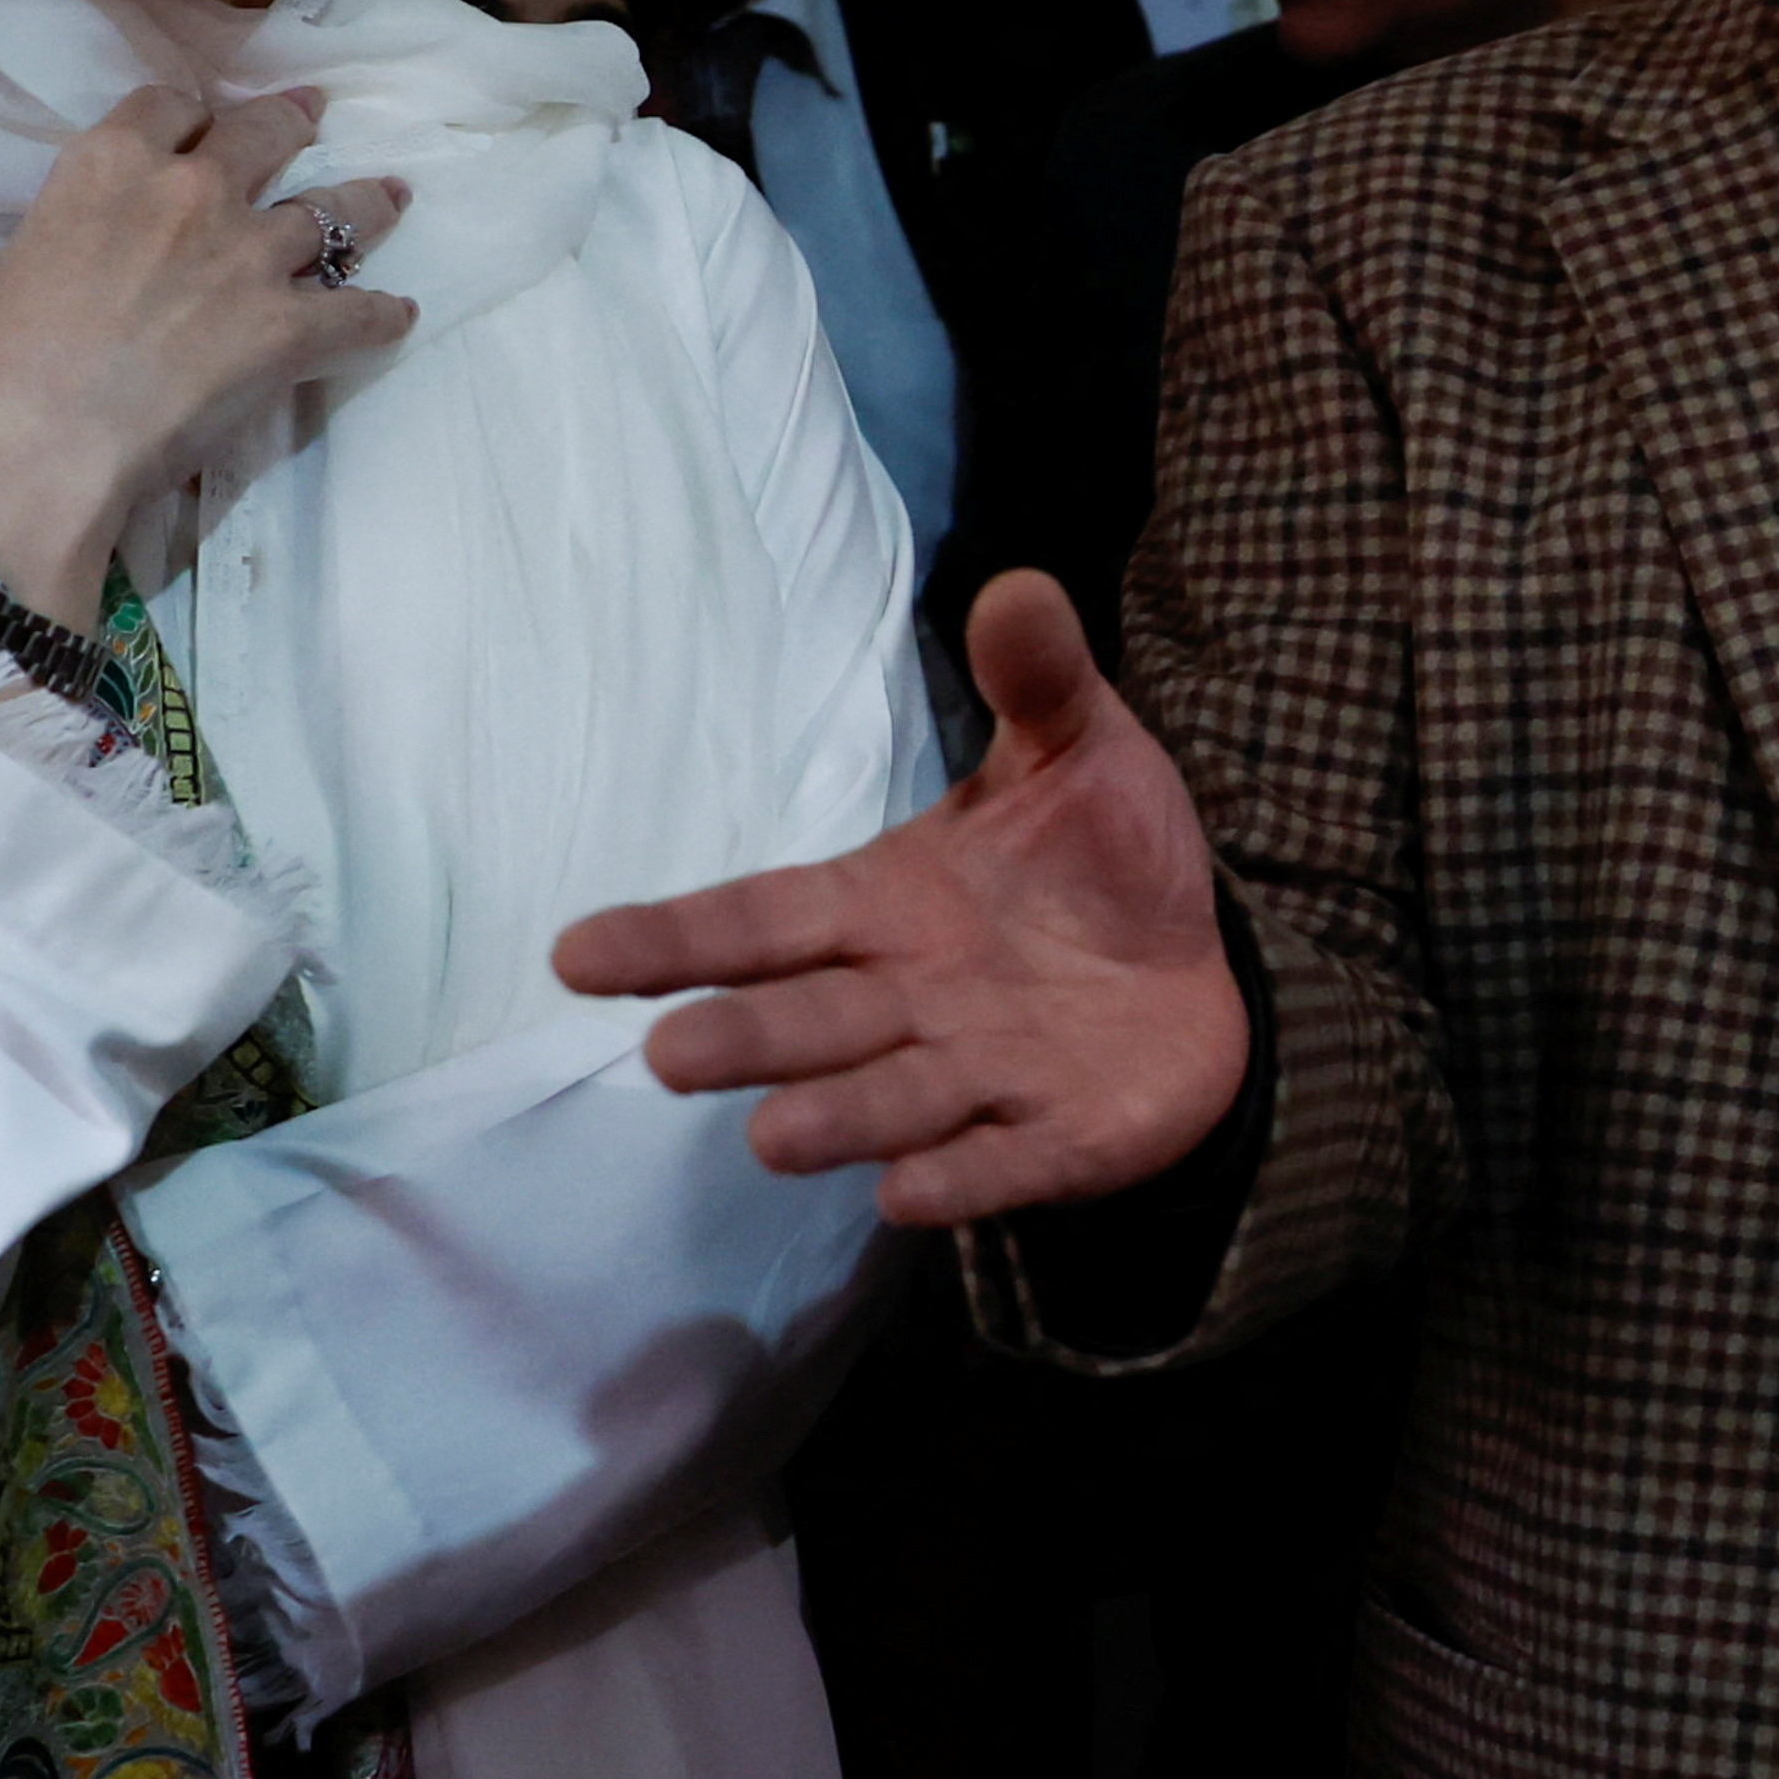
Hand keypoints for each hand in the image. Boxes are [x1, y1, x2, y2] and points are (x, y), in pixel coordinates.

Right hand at [0, 85, 416, 624]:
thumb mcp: (19, 258)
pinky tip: (400, 314)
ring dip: (367, 200)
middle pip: (263, 133)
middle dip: (292, 120)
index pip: (169, 105)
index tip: (206, 122)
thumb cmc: (6, 356)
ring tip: (392, 195)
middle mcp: (192, 190)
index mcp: (112, 163)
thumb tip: (92, 237)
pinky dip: (385, 315)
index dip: (193, 113)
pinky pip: (362, 312)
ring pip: (332, 208)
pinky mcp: (293, 324)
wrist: (46, 434)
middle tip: (313, 114)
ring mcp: (252, 254)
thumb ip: (74, 226)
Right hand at [551, 570, 1247, 1226]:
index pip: (766, 918)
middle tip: (668, 1057)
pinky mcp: (1060, 1138)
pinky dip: (960, 1179)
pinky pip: (1003, 1164)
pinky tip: (908, 1193)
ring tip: (773, 1138)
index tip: (575, 956)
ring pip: (891, 1102)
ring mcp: (983, 1077)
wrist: (1203, 965)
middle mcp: (914, 999)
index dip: (674, 937)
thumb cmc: (1102, 859)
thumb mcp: (1079, 750)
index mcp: (889, 904)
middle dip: (744, 1038)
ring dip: (835, 1119)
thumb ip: (1037, 680)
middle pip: (809, 1021)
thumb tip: (1018, 584)